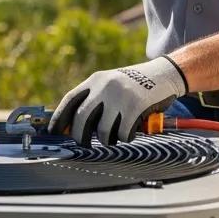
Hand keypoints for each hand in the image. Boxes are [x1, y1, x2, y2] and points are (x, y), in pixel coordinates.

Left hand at [50, 56, 188, 145]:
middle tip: (83, 144)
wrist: (164, 73)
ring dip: (108, 140)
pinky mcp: (136, 106)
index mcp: (96, 80)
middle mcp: (105, 86)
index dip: (59, 118)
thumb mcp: (111, 84)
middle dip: (80, 136)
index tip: (54, 132)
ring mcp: (121, 96)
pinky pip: (124, 133)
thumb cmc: (135, 85)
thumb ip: (94, 100)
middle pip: (83, 118)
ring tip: (115, 136)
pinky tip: (131, 131)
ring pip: (104, 131)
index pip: (70, 100)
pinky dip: (126, 137)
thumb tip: (73, 126)